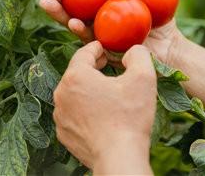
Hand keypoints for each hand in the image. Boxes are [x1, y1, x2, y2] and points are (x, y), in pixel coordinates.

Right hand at [39, 0, 184, 63]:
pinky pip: (91, 40)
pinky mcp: (104, 52)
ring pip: (74, 23)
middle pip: (72, 6)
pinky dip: (82, 30)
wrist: (172, 47)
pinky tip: (75, 22)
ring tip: (46, 2)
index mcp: (106, 5)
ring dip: (60, 13)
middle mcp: (98, 20)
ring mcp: (100, 36)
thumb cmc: (162, 20)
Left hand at [53, 41, 155, 174]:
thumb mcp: (143, 77)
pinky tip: (104, 113)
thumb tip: (132, 51)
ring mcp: (61, 116)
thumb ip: (138, 54)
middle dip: (94, 67)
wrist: (119, 157)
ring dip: (90, 89)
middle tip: (109, 66)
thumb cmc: (130, 116)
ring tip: (110, 93)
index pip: (84, 53)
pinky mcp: (64, 134)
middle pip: (77, 73)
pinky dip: (86, 109)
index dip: (98, 47)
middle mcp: (61, 94)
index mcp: (76, 77)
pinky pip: (75, 113)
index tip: (107, 48)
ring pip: (75, 93)